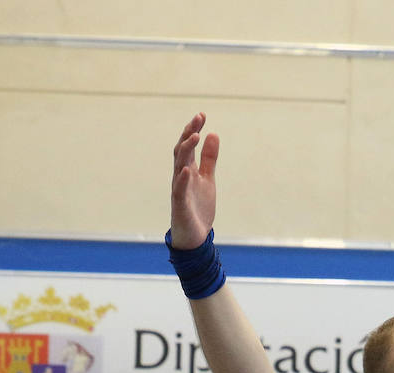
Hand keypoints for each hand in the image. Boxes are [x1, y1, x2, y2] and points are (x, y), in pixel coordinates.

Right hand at [171, 113, 218, 248]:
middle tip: (198, 119)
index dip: (193, 129)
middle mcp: (180, 177)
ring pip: (179, 166)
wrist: (194, 237)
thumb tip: (213, 134)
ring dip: (186, 151)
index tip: (202, 115)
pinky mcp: (180, 206)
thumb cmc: (198, 207)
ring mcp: (179, 190)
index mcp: (187, 170)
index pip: (188, 145)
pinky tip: (187, 169)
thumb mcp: (208, 179)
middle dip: (188, 134)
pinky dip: (182, 180)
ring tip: (195, 136)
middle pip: (182, 151)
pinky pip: (179, 191)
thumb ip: (209, 158)